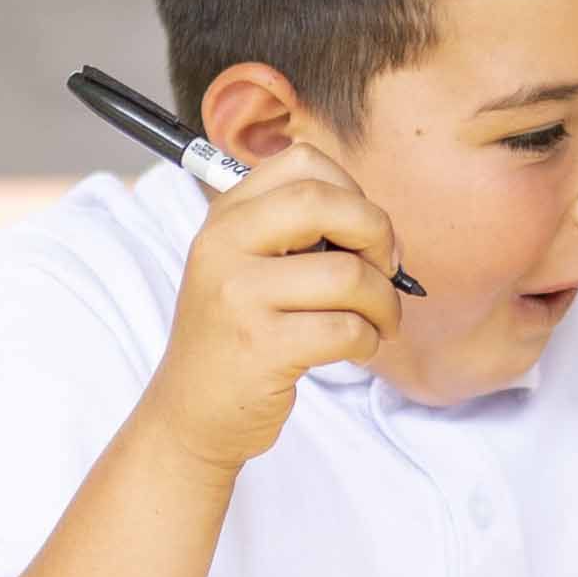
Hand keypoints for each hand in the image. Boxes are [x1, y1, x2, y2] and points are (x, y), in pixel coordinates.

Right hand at [136, 153, 403, 470]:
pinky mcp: (260, 347)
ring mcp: (238, 296)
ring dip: (383, 303)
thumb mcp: (247, 266)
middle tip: (386, 272)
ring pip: (348, 275)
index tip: (363, 235)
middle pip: (325, 202)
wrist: (190, 413)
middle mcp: (223, 246)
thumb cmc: (238, 336)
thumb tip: (384, 233)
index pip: (303, 162)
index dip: (352, 192)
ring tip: (377, 323)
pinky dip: (368, 340)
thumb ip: (299, 232)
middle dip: (378, 235)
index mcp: (226, 216)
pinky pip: (346, 329)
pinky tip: (355, 348)